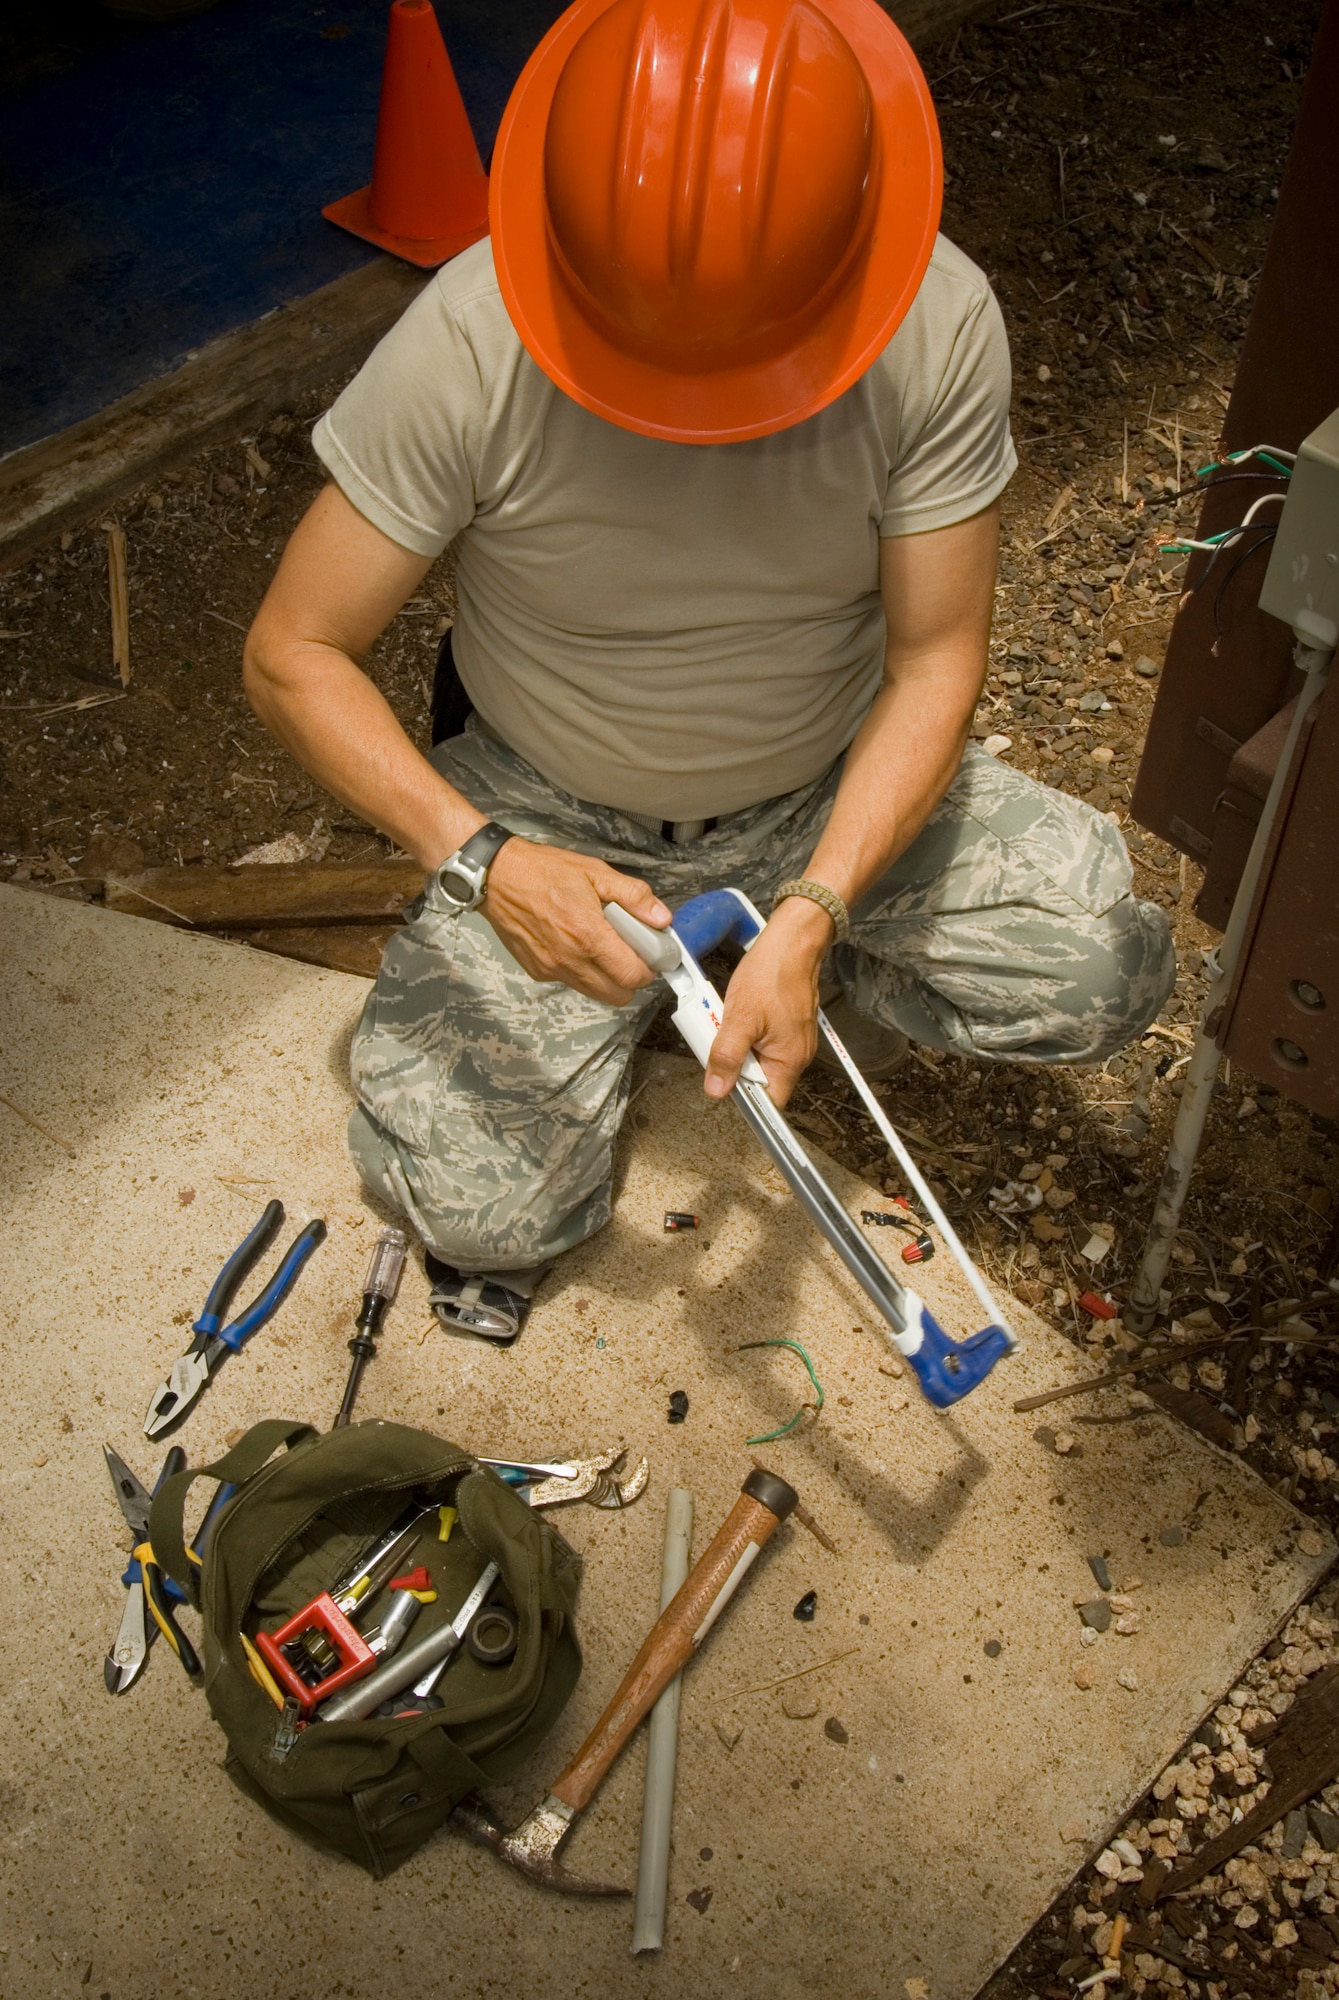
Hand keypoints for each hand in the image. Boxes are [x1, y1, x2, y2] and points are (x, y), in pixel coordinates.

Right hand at [481, 838, 670, 1004]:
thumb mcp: (595, 872)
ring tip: (603, 946)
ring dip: (607, 979)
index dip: (649, 967)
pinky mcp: (537, 971)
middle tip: (629, 952)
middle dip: (630, 978)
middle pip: (618, 995)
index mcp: (588, 934)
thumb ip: (633, 896)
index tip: (651, 952)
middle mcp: (570, 959)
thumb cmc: (544, 870)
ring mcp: (551, 969)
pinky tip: (574, 944)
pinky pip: (570, 982)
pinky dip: (581, 971)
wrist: (496, 876)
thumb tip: (661, 918)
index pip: (633, 975)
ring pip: (595, 993)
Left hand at [704, 897, 832, 1105]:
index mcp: (790, 1060)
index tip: (722, 1081)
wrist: (791, 942)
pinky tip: (736, 1014)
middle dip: (734, 1064)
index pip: (767, 1102)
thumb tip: (717, 1089)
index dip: (743, 1098)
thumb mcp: (740, 1017)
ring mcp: (791, 1040)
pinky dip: (744, 1031)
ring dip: (737, 1045)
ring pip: (756, 1057)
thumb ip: (727, 1056)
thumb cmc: (773, 974)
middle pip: (758, 1080)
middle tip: (719, 1040)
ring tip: (727, 1022)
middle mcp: (796, 1055)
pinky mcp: (785, 1026)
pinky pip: (760, 1040)